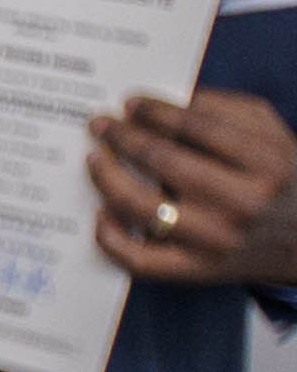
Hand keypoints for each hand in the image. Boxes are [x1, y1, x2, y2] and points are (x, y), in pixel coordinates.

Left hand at [96, 89, 296, 288]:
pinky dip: (110, 237)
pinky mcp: (198, 270)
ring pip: (142, 207)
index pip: (197, 126)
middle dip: (121, 136)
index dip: (154, 111)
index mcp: (264, 163)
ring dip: (106, 176)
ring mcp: (217, 240)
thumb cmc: (279, 177)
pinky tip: (100, 211)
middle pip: (163, 161)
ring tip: (94, 157)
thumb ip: (225, 109)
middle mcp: (241, 203)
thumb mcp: (270, 134)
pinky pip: (141, 260)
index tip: (129, 103)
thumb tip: (165, 102)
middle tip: (99, 123)